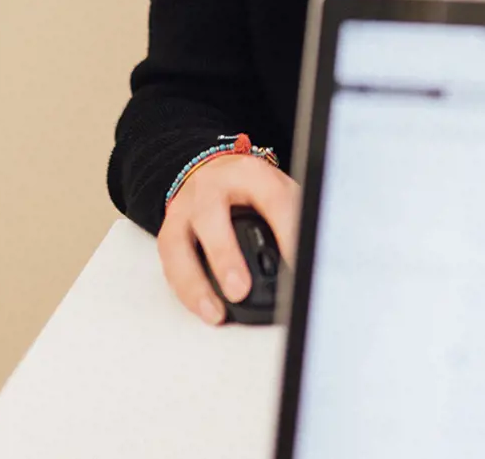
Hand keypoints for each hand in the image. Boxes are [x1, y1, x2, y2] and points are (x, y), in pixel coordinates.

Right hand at [157, 152, 299, 324]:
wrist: (213, 172)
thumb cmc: (251, 189)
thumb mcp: (278, 190)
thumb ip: (293, 218)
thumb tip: (315, 257)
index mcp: (250, 174)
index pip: (271, 199)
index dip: (286, 231)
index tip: (298, 265)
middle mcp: (211, 188)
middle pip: (211, 216)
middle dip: (225, 256)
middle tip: (240, 290)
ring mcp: (185, 208)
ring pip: (180, 243)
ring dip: (196, 282)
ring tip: (215, 312)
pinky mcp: (169, 230)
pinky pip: (171, 262)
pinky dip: (185, 289)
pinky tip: (202, 307)